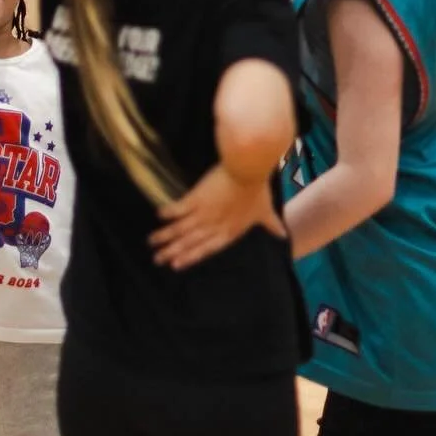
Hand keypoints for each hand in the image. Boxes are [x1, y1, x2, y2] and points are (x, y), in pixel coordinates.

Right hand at [150, 167, 286, 270]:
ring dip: (165, 237)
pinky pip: (179, 209)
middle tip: (157, 259)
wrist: (249, 170)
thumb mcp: (264, 210)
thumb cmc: (258, 189)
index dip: (190, 257)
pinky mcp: (197, 199)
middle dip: (172, 252)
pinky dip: (168, 214)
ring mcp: (204, 214)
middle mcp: (214, 227)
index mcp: (228, 231)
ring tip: (151, 243)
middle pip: (189, 243)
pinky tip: (158, 217)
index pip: (206, 249)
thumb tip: (284, 235)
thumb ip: (270, 224)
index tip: (176, 265)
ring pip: (181, 230)